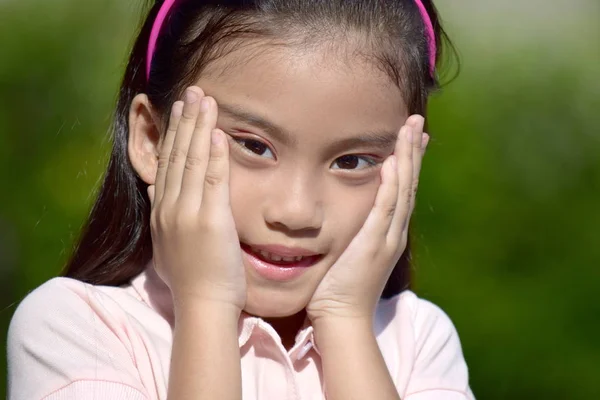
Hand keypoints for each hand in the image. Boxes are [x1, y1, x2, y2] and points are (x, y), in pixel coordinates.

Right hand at [147, 86, 245, 311]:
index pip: (166, 164)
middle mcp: (169, 208)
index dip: (172, 134)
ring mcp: (187, 214)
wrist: (202, 306)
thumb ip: (162, 214)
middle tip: (191, 92)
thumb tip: (154, 189)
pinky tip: (218, 133)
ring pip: (192, 162)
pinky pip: (214, 181)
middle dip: (184, 121)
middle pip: (177, 156)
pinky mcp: (211, 221)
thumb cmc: (193, 279)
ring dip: (199, 128)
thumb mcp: (167, 243)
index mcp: (161, 212)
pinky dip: (215, 155)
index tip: (178, 110)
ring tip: (205, 100)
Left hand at [306, 115, 427, 321]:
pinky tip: (393, 163)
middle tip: (418, 121)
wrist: (342, 318)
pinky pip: (384, 209)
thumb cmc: (338, 289)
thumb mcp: (349, 254)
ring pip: (402, 190)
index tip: (412, 138)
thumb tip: (346, 218)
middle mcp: (393, 232)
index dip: (408, 162)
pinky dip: (391, 185)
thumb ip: (353, 233)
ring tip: (411, 129)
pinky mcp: (373, 245)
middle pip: (408, 184)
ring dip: (407, 158)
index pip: (402, 190)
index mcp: (387, 233)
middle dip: (413, 151)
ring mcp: (386, 238)